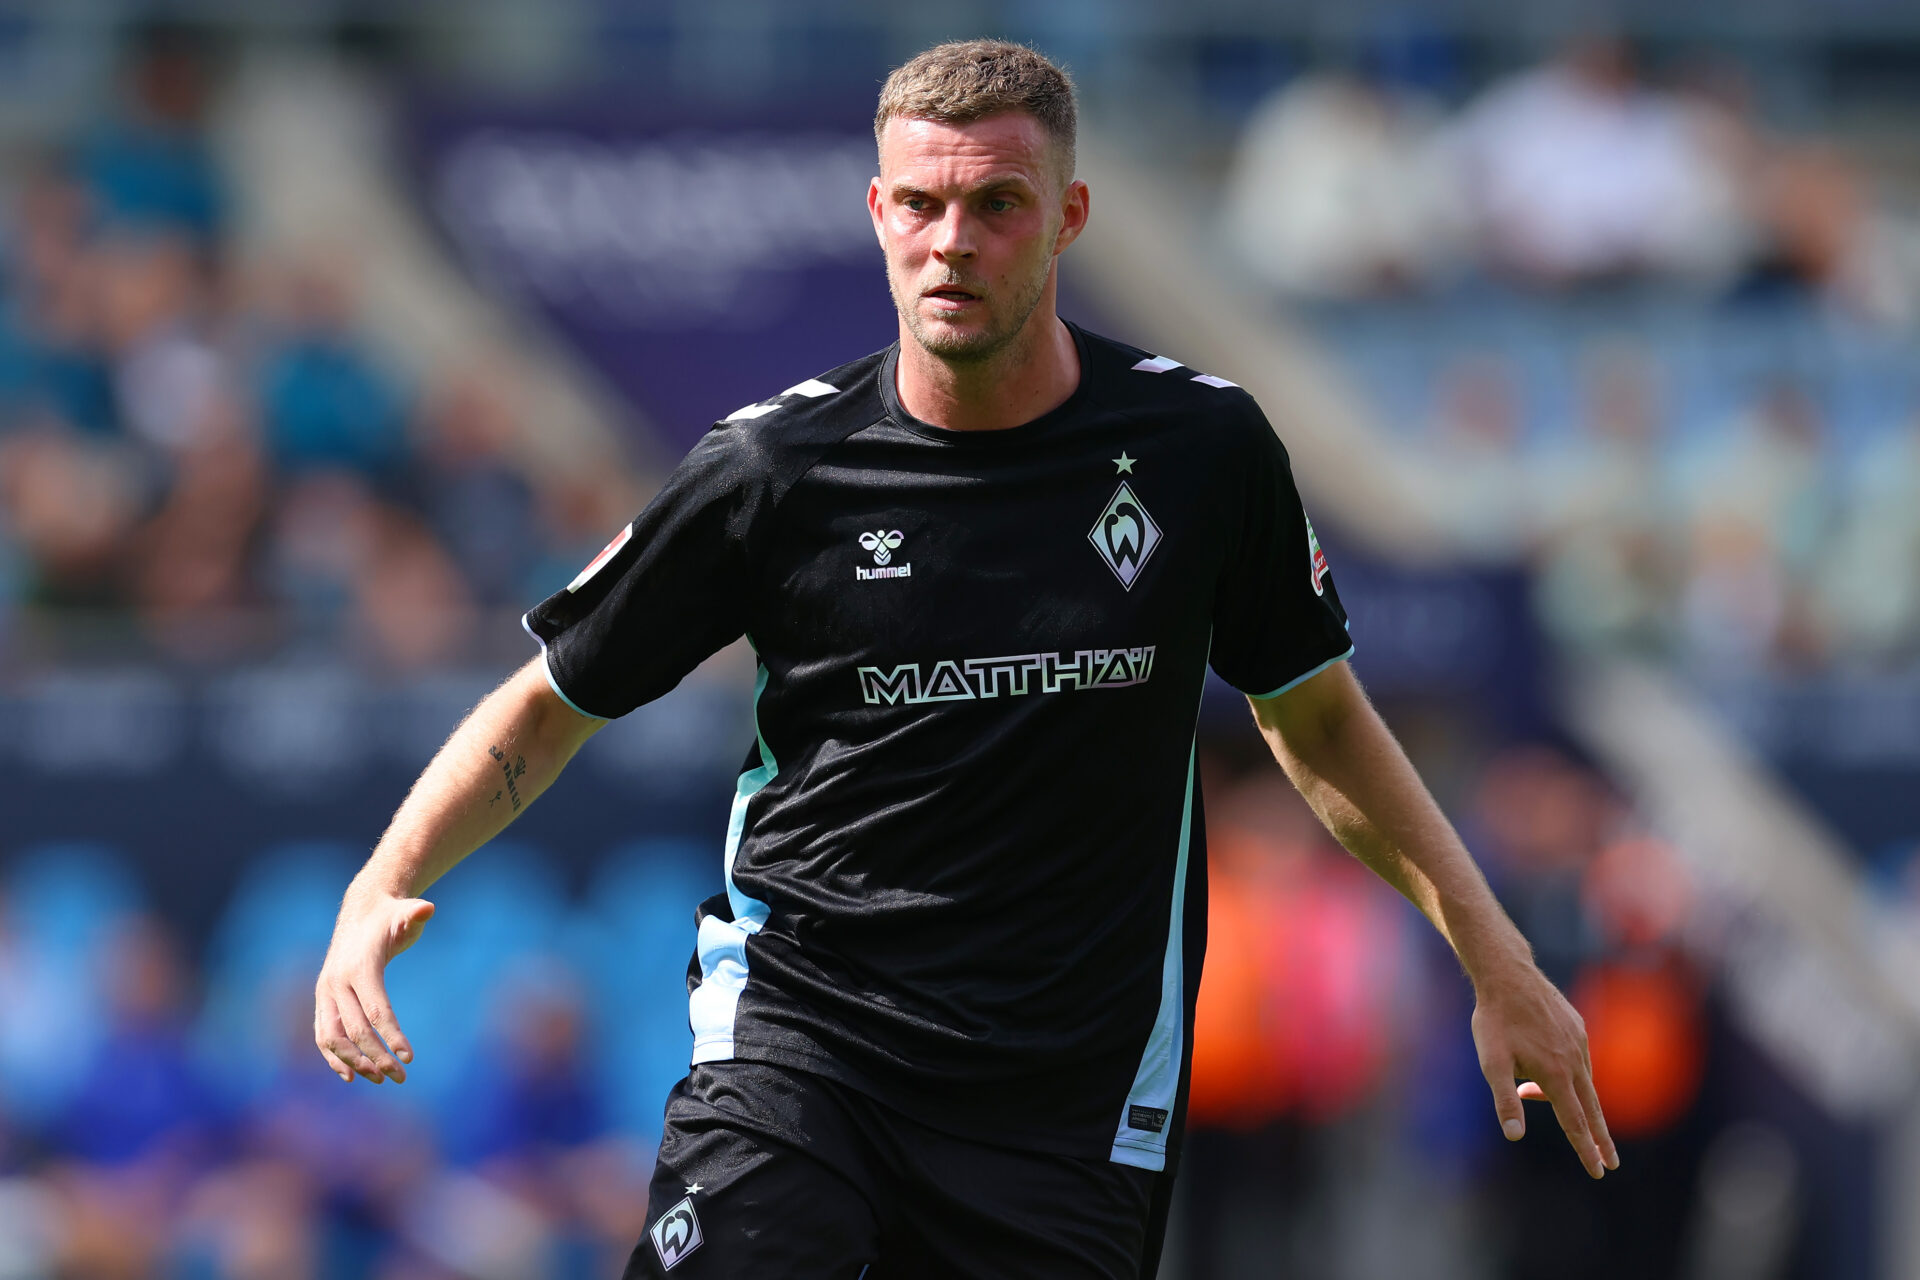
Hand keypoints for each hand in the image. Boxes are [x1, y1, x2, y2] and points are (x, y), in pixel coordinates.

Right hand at [313, 892, 434, 1083]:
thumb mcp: (405, 913)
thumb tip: (428, 908)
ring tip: (380, 1079)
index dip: (392, 1035)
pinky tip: (351, 1077)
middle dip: (376, 1057)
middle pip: (354, 1030)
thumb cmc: (390, 917)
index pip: (375, 1010)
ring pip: (332, 1038)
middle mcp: (336, 983)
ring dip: (354, 1063)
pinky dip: (334, 1058)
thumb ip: (416, 914)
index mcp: (359, 968)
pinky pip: (323, 1035)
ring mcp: (325, 993)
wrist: (360, 912)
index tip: (410, 1058)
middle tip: (400, 1077)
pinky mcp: (322, 1001)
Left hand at [1470, 962, 1618, 1177]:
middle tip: (1611, 1163)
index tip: (1599, 1171)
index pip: (1576, 1122)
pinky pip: (1577, 1059)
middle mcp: (1574, 1061)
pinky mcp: (1577, 1028)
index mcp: (1556, 1075)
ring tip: (1530, 1089)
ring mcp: (1579, 1043)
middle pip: (1591, 1109)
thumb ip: (1506, 1101)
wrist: (1508, 975)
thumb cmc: (1496, 1021)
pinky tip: (1540, 1063)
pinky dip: (1565, 1073)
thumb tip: (1515, 1136)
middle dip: (1600, 1138)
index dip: (1586, 1149)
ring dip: (1568, 1097)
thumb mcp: (1492, 1063)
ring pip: (1581, 1082)